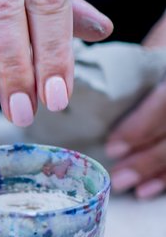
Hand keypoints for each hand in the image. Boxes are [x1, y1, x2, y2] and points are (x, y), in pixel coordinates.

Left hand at [105, 10, 165, 198]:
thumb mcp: (153, 46)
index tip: (112, 146)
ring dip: (155, 171)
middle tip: (118, 178)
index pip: (165, 102)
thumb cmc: (163, 47)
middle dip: (147, 159)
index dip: (141, 127)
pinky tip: (147, 190)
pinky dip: (165, 176)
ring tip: (129, 188)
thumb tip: (79, 81)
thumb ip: (128, 66)